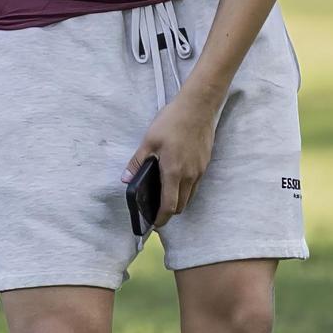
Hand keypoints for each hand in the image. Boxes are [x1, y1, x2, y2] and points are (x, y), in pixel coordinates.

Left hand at [124, 86, 222, 225]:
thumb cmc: (171, 122)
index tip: (154, 224)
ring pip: (190, 196)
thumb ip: (137, 162)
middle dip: (170, 212)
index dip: (162, 218)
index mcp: (173, 172)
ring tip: (164, 195)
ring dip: (179, 200)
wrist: (198, 108)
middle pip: (182, 205)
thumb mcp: (149, 141)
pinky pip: (196, 184)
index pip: (170, 206)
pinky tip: (175, 179)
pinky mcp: (205, 164)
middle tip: (156, 210)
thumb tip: (126, 179)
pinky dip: (186, 189)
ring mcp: (200, 170)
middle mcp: (190, 176)